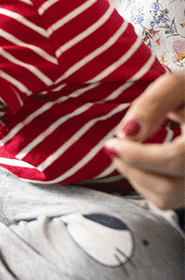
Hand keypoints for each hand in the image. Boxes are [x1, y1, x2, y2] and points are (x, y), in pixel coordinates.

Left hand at [105, 71, 184, 208]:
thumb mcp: (176, 87)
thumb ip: (153, 105)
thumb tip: (127, 133)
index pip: (176, 158)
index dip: (138, 155)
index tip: (112, 143)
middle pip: (170, 187)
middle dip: (132, 168)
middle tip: (114, 148)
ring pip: (168, 198)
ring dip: (136, 177)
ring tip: (127, 151)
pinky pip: (169, 200)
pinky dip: (147, 183)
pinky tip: (142, 162)